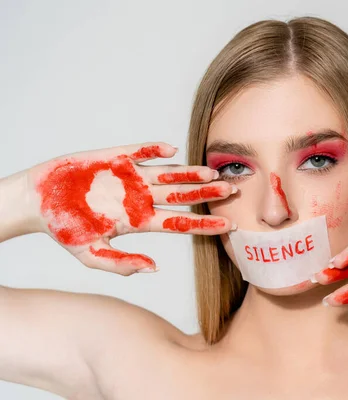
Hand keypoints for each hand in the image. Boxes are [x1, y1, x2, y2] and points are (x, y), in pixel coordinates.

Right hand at [26, 142, 234, 274]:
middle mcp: (141, 198)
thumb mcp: (91, 255)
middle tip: (233, 191)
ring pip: (168, 174)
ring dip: (190, 172)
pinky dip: (154, 150)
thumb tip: (155, 268)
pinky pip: (140, 151)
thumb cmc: (64, 230)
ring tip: (212, 172)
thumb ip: (122, 263)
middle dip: (207, 194)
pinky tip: (171, 150)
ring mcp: (130, 177)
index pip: (180, 222)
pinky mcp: (115, 158)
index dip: (205, 224)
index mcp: (139, 221)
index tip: (230, 226)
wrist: (37, 202)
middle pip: (182, 196)